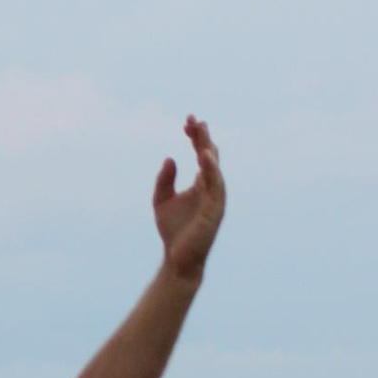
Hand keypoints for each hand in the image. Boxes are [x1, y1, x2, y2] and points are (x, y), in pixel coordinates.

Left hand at [153, 116, 225, 285]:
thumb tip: (170, 158)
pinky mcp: (215, 210)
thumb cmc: (173, 230)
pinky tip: (204, 157)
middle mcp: (211, 188)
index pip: (201, 155)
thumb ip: (165, 179)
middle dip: (203, 138)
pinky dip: (211, 170)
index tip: (187, 121)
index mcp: (201, 184)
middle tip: (194, 119)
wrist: (177, 258)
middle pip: (210, 156)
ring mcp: (215, 198)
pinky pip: (216, 186)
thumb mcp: (161, 200)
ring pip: (214, 169)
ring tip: (201, 132)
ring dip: (208, 149)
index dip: (195, 137)